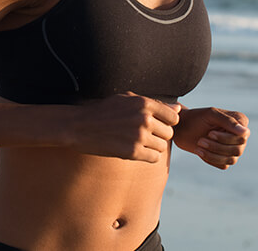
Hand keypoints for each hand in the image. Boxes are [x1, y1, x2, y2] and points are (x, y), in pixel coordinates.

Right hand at [66, 92, 180, 162]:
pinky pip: (154, 158)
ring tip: (137, 142)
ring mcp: (139, 136)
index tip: (154, 125)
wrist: (79, 126)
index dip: (166, 122)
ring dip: (153, 147)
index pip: (173, 117)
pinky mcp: (132, 152)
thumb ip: (154, 104)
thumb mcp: (127, 100)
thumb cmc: (103, 111)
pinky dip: (147, 157)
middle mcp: (144, 119)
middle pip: (169, 133)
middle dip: (159, 135)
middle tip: (142, 135)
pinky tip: (135, 151)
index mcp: (144, 103)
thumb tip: (178, 109)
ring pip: (162, 147)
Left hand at [173, 107, 249, 169]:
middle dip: (217, 147)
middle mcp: (239, 136)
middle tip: (201, 140)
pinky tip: (199, 150)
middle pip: (237, 150)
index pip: (243, 137)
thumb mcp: (211, 115)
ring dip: (213, 154)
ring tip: (199, 145)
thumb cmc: (196, 117)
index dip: (226, 138)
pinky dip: (210, 159)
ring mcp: (232, 148)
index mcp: (240, 121)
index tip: (210, 133)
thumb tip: (245, 132)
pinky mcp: (224, 158)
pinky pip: (223, 165)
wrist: (182, 127)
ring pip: (231, 159)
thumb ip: (228, 121)